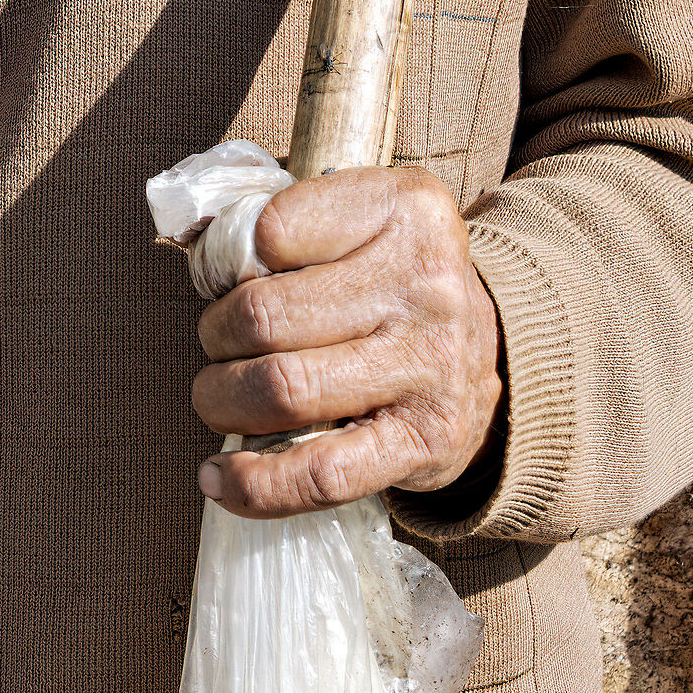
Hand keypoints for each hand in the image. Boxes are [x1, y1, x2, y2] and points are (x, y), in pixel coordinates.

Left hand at [192, 166, 504, 518]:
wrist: (493, 350)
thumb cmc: (392, 279)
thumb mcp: (362, 219)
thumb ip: (283, 220)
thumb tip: (199, 253)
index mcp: (405, 208)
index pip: (272, 228)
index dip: (228, 260)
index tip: (228, 279)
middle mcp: (424, 282)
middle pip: (264, 315)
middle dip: (215, 336)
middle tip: (218, 343)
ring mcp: (428, 364)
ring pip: (281, 390)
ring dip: (222, 401)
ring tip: (218, 398)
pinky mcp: (424, 440)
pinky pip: (321, 474)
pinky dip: (255, 484)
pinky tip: (219, 477)